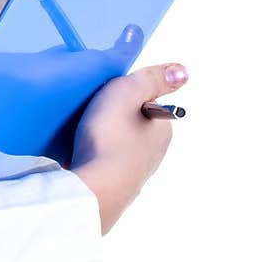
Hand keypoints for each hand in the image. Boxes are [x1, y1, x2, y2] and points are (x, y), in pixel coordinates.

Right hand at [70, 60, 188, 234]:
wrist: (93, 189)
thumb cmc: (109, 138)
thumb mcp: (128, 92)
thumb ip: (153, 78)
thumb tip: (182, 71)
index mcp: (163, 129)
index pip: (145, 101)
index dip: (123, 95)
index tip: (106, 97)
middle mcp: (155, 153)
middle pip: (131, 124)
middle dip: (113, 118)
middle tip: (91, 114)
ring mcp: (136, 173)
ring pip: (117, 145)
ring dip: (101, 139)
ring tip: (81, 135)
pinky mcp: (117, 188)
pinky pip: (104, 164)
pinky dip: (94, 158)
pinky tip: (81, 157)